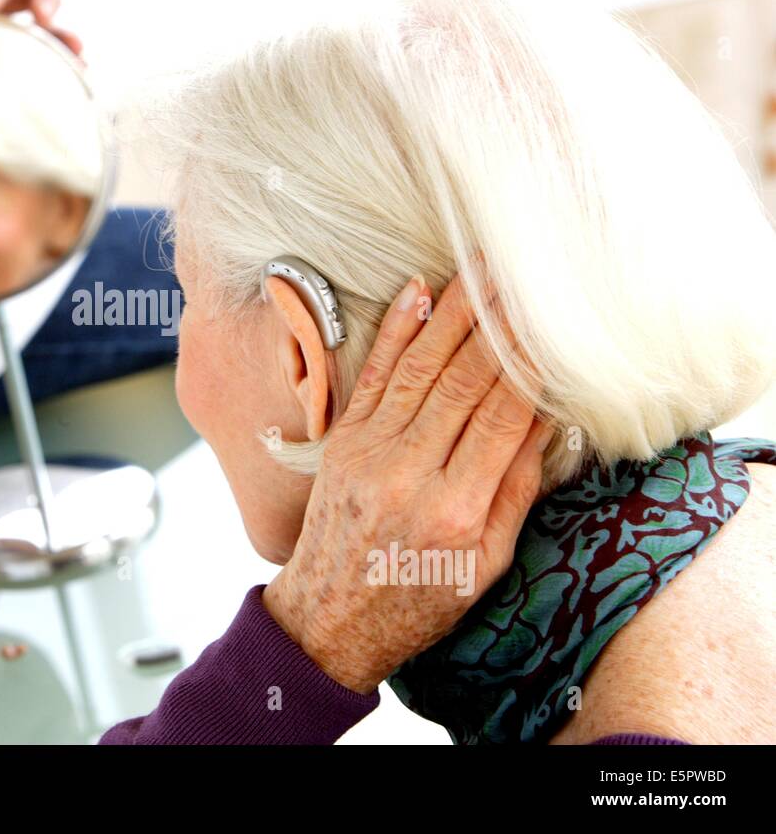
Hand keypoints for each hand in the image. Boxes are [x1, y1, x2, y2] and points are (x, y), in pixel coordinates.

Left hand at [262, 271, 548, 693]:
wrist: (329, 618)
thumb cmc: (419, 599)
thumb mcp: (488, 565)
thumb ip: (516, 489)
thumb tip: (545, 416)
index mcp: (456, 510)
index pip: (504, 416)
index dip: (532, 363)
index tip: (556, 320)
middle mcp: (409, 474)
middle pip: (463, 380)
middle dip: (499, 321)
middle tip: (526, 273)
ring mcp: (369, 453)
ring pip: (421, 366)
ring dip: (453, 310)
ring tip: (482, 268)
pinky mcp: (344, 442)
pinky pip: (376, 374)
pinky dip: (399, 330)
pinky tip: (418, 290)